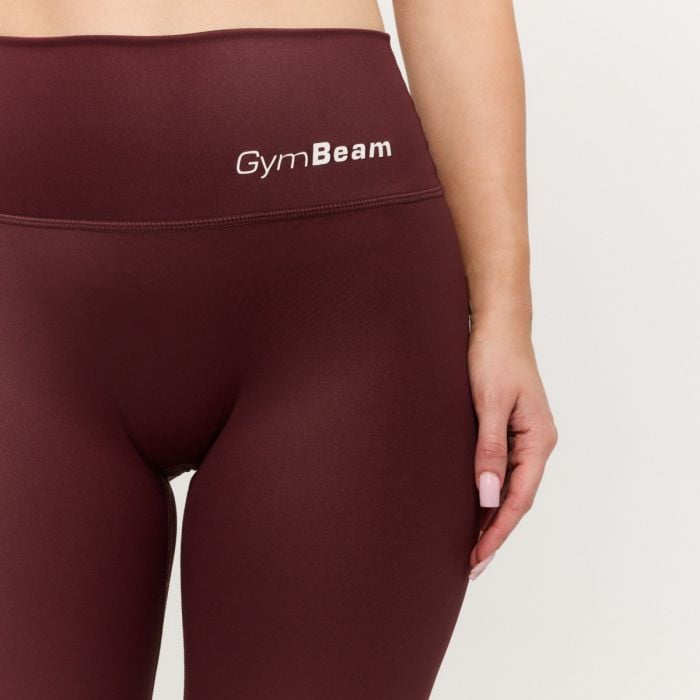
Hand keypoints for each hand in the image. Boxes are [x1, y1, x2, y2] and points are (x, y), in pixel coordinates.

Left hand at [466, 317, 557, 579]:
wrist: (496, 323)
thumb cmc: (493, 356)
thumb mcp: (489, 403)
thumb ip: (489, 449)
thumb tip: (490, 497)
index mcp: (538, 440)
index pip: (519, 499)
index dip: (497, 532)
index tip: (476, 558)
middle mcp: (535, 443)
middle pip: (517, 499)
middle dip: (495, 533)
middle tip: (470, 565)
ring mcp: (523, 437)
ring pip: (510, 487)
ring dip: (492, 517)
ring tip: (471, 546)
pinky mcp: (509, 428)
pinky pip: (501, 470)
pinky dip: (489, 493)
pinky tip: (474, 505)